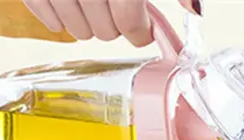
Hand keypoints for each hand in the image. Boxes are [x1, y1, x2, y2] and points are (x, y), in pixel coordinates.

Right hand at [22, 0, 199, 44]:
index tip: (141, 28)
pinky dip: (60, 17)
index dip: (139, 31)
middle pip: (105, 32)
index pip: (128, 23)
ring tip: (93, 2)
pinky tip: (70, 1)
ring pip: (78, 30)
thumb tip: (194, 9)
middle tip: (114, 6)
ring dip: (89, 23)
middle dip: (115, 25)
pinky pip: (49, 19)